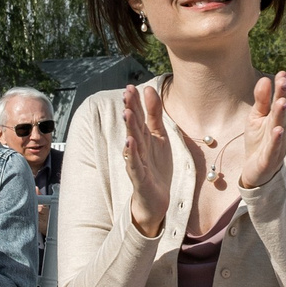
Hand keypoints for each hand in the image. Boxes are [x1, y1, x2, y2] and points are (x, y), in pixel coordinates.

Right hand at [118, 82, 173, 236]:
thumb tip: (149, 89)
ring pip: (133, 143)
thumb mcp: (159, 137)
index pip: (137, 117)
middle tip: (126, 94)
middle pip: (133, 127)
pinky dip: (133, 153)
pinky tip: (130, 141)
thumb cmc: (155, 166)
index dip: (134, 103)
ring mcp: (137, 162)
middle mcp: (137, 148)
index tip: (130, 87)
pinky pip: (135, 163)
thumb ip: (154, 114)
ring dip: (130, 128)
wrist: (156, 199)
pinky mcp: (140, 177)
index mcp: (143, 137)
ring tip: (127, 113)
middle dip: (130, 110)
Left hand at [239, 73, 285, 188]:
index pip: (280, 100)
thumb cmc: (259, 141)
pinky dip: (277, 140)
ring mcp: (277, 145)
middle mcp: (281, 129)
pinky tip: (278, 130)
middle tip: (282, 81)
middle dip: (283, 96)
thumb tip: (264, 79)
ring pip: (280, 128)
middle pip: (282, 111)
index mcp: (277, 118)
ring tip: (282, 102)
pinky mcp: (270, 159)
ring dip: (281, 115)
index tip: (281, 73)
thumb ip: (261, 100)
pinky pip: (274, 149)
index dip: (281, 88)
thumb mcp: (256, 117)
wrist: (256, 171)